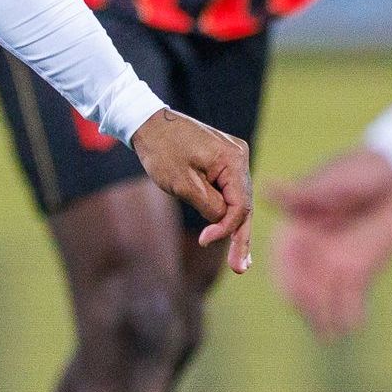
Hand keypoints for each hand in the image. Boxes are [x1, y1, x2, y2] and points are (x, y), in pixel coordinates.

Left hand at [130, 111, 256, 273]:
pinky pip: (230, 190)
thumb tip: (223, 223)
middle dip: (240, 237)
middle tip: (240, 269)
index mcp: (233, 159)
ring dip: (235, 228)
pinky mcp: (224, 159)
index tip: (205, 240)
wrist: (148, 121)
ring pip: (237, 199)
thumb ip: (209, 206)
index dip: (227, 228)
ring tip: (240, 261)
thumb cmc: (162, 150)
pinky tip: (232, 234)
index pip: (240, 205)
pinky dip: (228, 211)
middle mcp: (239, 156)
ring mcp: (233, 156)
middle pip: (243, 204)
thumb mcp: (183, 183)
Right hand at [272, 147, 391, 338]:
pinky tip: (355, 325)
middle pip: (302, 283)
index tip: (290, 295)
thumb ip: (306, 195)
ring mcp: (335, 261)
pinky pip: (351, 297)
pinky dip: (351, 312)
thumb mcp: (335, 182)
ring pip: (324, 296)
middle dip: (306, 304)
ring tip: (330, 334)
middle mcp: (312, 248)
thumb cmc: (363, 170)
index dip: (285, 277)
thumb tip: (267, 188)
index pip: (285, 258)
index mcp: (297, 225)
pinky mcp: (360, 268)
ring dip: (325, 316)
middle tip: (314, 318)